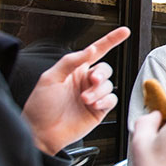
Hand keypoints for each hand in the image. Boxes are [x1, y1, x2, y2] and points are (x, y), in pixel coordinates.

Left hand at [22, 26, 129, 154]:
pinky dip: (104, 101)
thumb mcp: (50, 77)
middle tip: (92, 80)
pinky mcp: (99, 110)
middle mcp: (85, 81)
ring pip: (108, 85)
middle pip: (105, 69)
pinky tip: (93, 105)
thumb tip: (90, 49)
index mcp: (74, 70)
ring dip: (98, 91)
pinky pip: (111, 100)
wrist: (41, 133)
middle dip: (100, 74)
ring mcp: (93, 96)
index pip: (96, 51)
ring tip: (84, 100)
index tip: (124, 32)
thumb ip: (71, 61)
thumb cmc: (40, 106)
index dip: (111, 40)